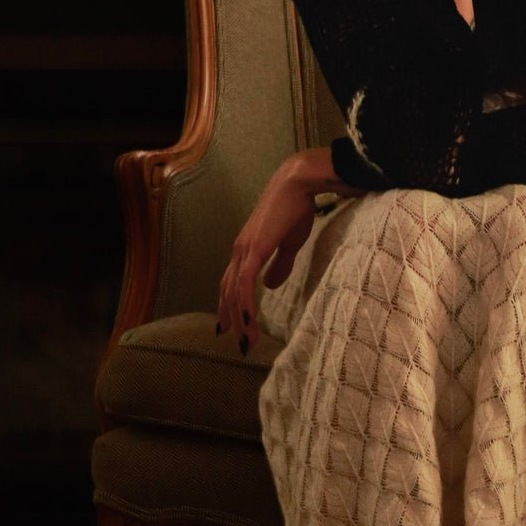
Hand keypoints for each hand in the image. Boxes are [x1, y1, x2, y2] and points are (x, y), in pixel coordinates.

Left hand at [217, 153, 323, 342]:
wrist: (297, 183)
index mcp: (246, 249)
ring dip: (239, 318)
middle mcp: (239, 250)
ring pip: (233, 292)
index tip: (233, 326)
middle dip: (231, 318)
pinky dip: (244, 305)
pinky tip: (249, 321)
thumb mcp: (289, 243)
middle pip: (227, 291)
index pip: (231, 282)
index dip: (230, 305)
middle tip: (239, 342)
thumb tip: (269, 287)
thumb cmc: (295, 208)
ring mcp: (243, 250)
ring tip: (246, 340)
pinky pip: (244, 284)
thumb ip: (279, 265)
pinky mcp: (253, 250)